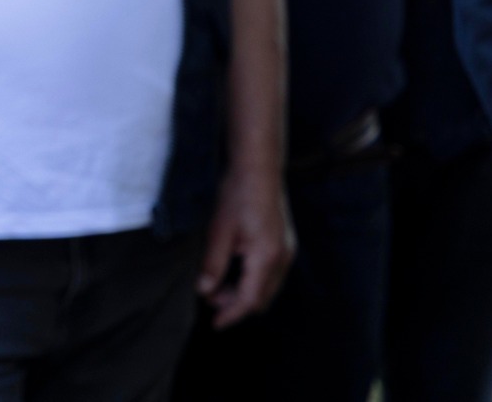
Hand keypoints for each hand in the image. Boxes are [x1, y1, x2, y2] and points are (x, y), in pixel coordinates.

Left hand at [196, 163, 294, 327]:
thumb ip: (213, 264)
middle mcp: (282, 258)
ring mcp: (286, 250)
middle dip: (236, 304)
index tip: (215, 324)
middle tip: (210, 298)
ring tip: (217, 284)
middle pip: (261, 297)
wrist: (258, 168)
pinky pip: (270, 273)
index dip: (231, 314)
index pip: (250, 300)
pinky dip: (252, 279)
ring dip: (244, 291)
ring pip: (267, 287)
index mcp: (267, 258)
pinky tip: (233, 270)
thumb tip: (204, 290)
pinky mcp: (284, 243)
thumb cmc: (238, 194)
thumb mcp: (219, 231)